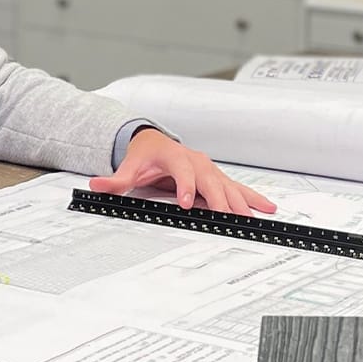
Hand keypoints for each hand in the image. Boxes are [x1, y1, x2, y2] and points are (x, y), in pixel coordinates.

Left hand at [89, 127, 275, 215]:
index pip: (183, 171)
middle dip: (219, 199)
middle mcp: (197, 162)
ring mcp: (209, 170)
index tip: (186, 202)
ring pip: (227, 186)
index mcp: (176, 157)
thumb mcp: (129, 167)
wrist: (154, 143)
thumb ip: (115, 180)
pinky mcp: (216, 179)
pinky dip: (252, 198)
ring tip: (251, 218)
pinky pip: (236, 189)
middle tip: (225, 217)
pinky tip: (267, 208)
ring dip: (240, 202)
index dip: (185, 186)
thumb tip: (95, 185)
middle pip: (211, 180)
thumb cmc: (144, 156)